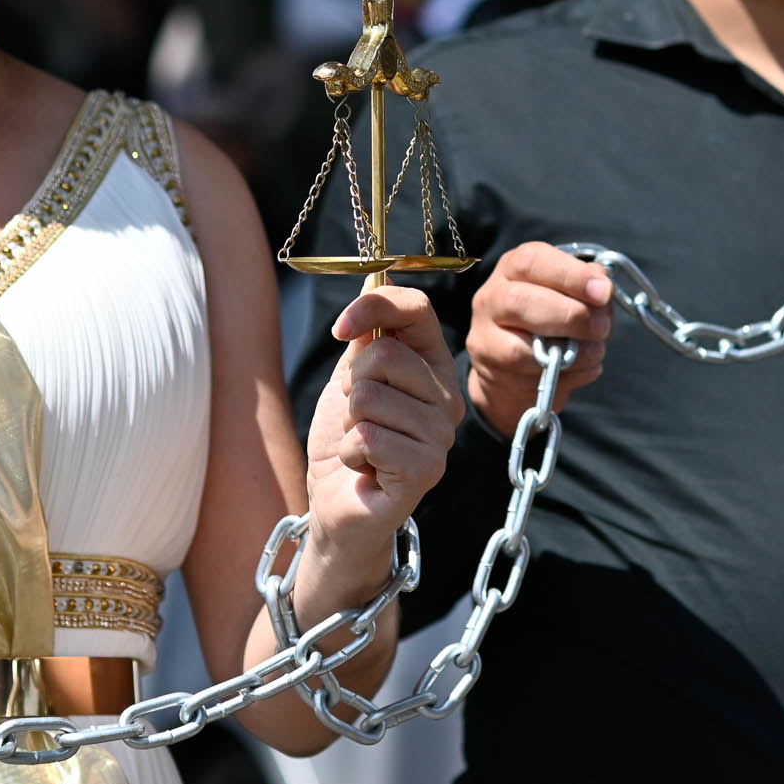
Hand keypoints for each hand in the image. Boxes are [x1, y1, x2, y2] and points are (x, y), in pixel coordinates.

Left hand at [304, 284, 463, 604]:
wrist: (336, 506)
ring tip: (361, 445)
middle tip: (355, 417)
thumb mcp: (350, 377)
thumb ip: (367, 334)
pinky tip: (364, 468)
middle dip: (350, 385)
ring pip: (369, 397)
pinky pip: (368, 436)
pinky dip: (350, 451)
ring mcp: (440, 436)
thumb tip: (376, 277)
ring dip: (348, 424)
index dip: (373, 307)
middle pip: (384, 352)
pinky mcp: (426, 470)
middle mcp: (447, 398)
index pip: (417, 309)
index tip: (341, 329)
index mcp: (433, 367)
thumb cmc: (346, 442)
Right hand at [464, 241, 611, 435]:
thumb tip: (601, 284)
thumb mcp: (569, 292)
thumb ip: (585, 286)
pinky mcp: (489, 372)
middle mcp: (491, 297)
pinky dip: (564, 376)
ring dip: (566, 353)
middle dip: (568, 316)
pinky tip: (582, 368)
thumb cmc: (550, 318)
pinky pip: (527, 380)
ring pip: (517, 349)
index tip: (603, 292)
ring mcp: (484, 337)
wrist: (514, 366)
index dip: (571, 276)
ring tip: (595, 351)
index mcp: (512, 268)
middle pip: (518, 302)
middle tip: (601, 327)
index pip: (532, 262)